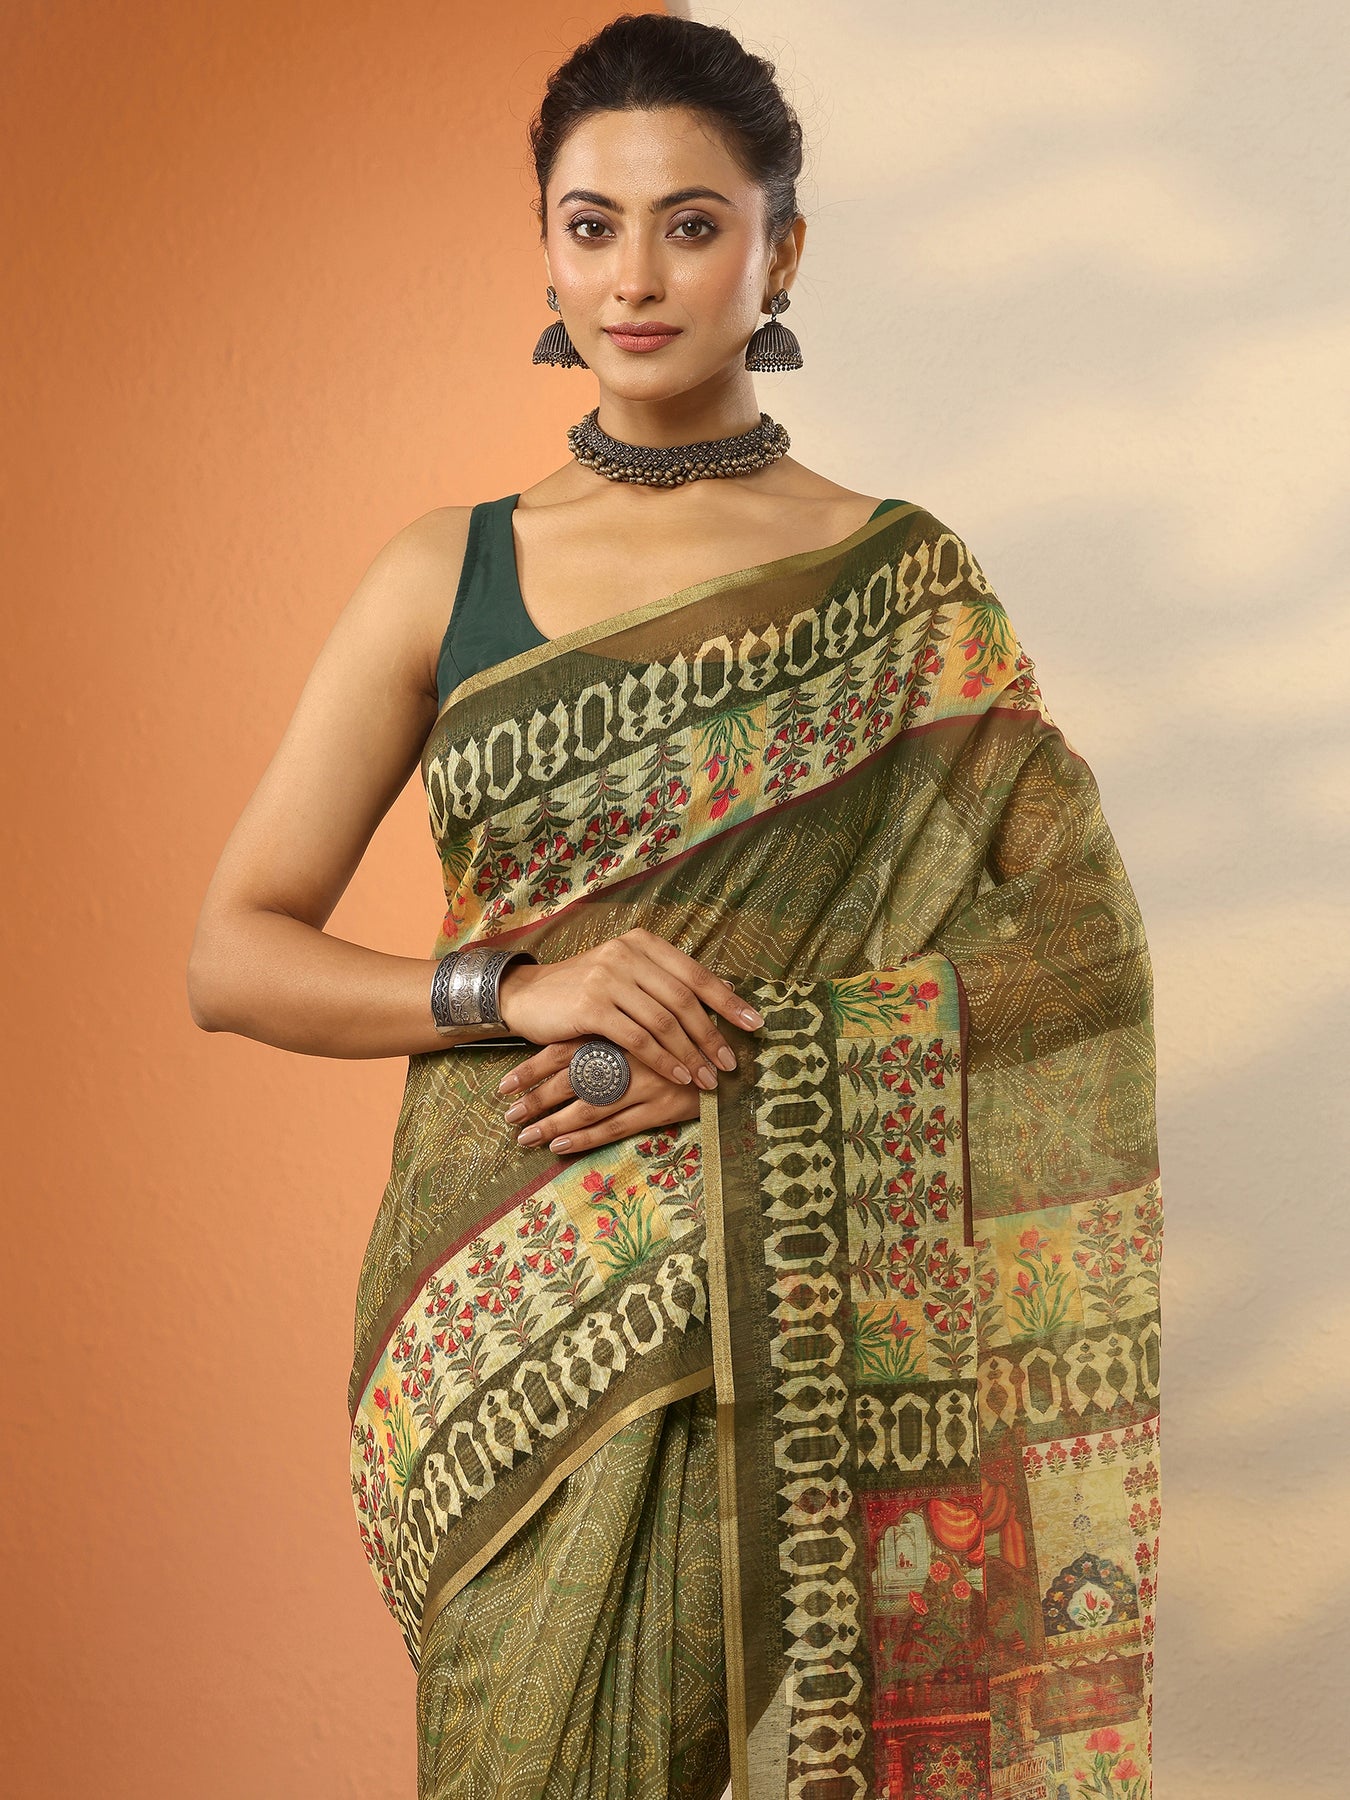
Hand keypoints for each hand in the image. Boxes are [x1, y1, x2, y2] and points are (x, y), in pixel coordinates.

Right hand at [494, 928, 762, 1094]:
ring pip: (664, 1021)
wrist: (526, 997)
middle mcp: (628, 954)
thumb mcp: (623, 976)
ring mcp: (609, 978)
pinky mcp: (592, 1006)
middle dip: (712, 1035)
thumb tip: (719, 999)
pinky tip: (677, 1076)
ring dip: (691, 1054)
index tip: (755, 1024)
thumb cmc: (581, 992)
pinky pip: (638, 1038)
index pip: (695, 973)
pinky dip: (663, 1059)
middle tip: (731, 1062)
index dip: (728, 1000)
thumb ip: (662, 983)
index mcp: (642, 944)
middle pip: (684, 999)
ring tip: (708, 1078)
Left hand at [498, 1034, 702, 1155]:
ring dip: (552, 1123)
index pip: (564, 1049)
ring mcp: (645, 1082)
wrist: (737, 1057)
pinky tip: (560, 1147)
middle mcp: (629, 1054)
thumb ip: (617, 1029)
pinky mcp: (662, 1107)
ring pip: (588, 1107)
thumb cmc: (689, 1039)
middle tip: (507, 1116)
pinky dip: (585, 1138)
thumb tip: (569, 1041)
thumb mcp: (651, 1025)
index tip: (503, 1086)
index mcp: (620, 1029)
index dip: (531, 1069)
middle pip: (570, 1080)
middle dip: (534, 1099)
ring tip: (525, 1137)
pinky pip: (616, 1126)